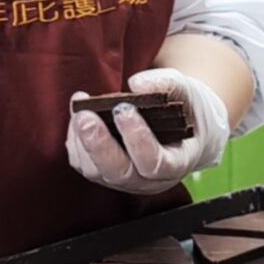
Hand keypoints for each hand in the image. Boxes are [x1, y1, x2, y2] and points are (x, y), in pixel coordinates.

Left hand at [65, 69, 229, 195]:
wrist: (183, 123)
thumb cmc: (186, 108)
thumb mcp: (186, 91)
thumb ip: (166, 84)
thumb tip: (136, 84)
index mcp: (177, 163)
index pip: (156, 163)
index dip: (137, 139)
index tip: (124, 109)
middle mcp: (150, 179)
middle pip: (120, 173)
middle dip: (99, 144)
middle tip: (85, 115)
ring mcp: (126, 179)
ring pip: (97, 172)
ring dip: (83, 141)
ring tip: (80, 110)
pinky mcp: (105, 172)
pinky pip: (84, 164)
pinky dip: (76, 142)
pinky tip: (78, 116)